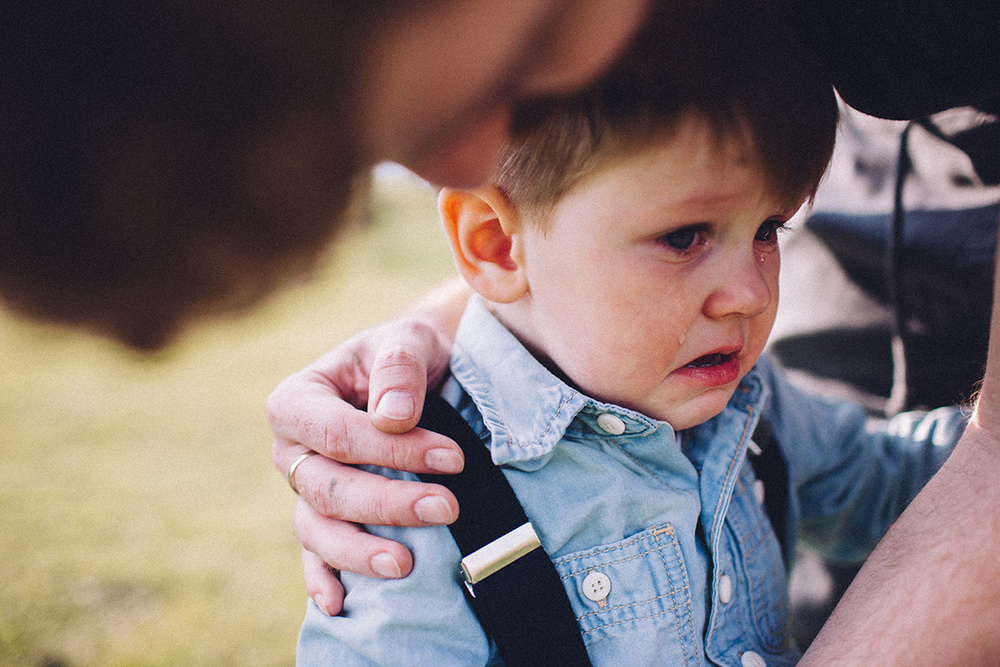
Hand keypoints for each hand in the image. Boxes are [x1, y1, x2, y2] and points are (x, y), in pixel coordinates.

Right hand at [268, 317, 462, 614]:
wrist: (417, 371)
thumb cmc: (407, 353)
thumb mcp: (407, 339)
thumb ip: (399, 367)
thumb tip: (394, 416)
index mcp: (298, 399)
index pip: (335, 435)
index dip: (389, 451)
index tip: (452, 458)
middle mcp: (290, 448)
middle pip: (327, 488)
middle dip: (387, 503)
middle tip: (447, 507)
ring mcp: (302, 487)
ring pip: (317, 528)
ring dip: (360, 551)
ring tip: (407, 564)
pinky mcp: (321, 516)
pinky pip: (314, 553)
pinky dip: (322, 579)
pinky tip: (340, 604)